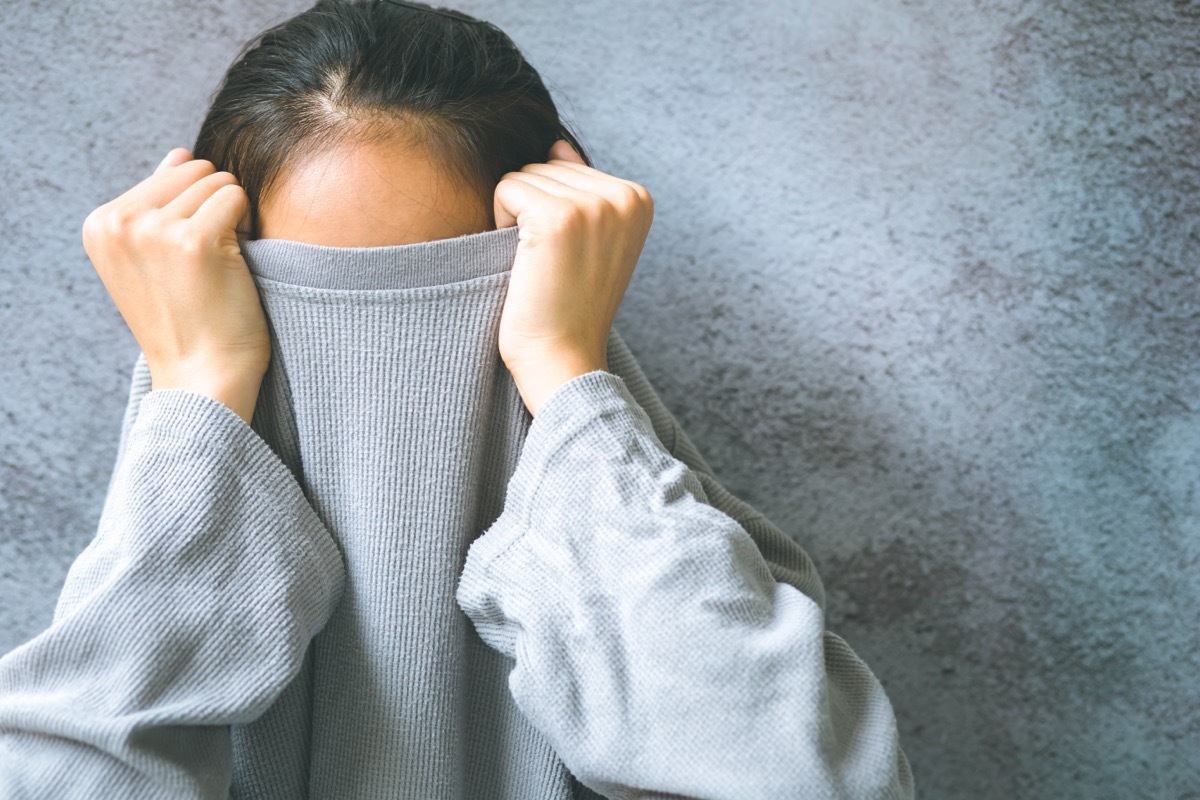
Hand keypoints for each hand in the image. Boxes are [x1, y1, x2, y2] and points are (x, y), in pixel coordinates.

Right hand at [82, 148, 268, 424]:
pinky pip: (238, 199)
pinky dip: (248, 228)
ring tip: (218, 268)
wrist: (202, 377)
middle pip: (196, 170)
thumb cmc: (187, 319)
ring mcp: (154, 229)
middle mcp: (119, 221)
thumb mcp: (155, 256)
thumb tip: (180, 153)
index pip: (172, 172)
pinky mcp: (195, 241)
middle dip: (215, 208)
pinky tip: (234, 266)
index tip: (186, 259)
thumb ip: (162, 200)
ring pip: (220, 182)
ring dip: (233, 221)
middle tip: (208, 262)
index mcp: (100, 223)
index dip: (196, 209)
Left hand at [494, 140, 653, 415]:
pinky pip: (507, 188)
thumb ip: (581, 187)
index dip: (553, 211)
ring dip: (517, 219)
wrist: (564, 359)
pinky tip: (524, 260)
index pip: (567, 167)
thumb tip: (557, 145)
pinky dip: (501, 222)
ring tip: (541, 263)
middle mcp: (623, 196)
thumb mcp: (591, 241)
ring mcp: (593, 205)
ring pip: (524, 175)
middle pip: (544, 167)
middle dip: (533, 211)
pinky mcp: (558, 217)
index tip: (570, 257)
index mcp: (638, 198)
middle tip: (552, 264)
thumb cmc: (570, 306)